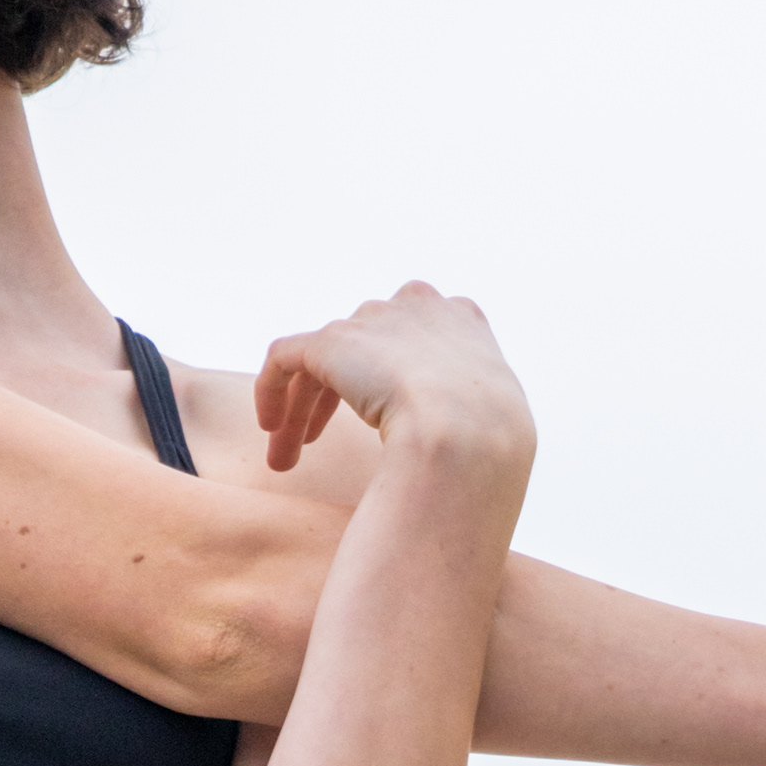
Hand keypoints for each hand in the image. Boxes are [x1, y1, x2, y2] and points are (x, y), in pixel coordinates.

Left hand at [256, 281, 533, 486]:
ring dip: (301, 409)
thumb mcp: (493, 421)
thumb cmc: (492, 448)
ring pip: (323, 360)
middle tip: (314, 445)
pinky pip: (286, 359)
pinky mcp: (332, 341)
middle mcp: (416, 308)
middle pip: (362, 349)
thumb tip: (448, 445)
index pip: (412, 340)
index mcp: (462, 322)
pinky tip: (271, 430)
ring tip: (286, 458)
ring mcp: (373, 320)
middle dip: (335, 398)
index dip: (386, 381)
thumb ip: (466, 413)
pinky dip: (272, 391)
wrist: (471, 434)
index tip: (379, 424)